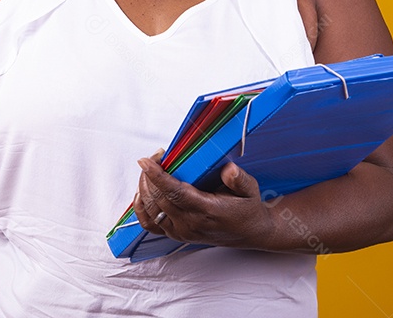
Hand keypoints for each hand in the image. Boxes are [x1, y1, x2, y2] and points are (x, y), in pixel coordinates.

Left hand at [132, 155, 274, 249]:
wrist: (251, 232)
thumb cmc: (247, 208)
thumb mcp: (250, 190)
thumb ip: (239, 180)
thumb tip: (229, 170)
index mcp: (207, 211)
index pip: (175, 193)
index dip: (157, 176)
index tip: (145, 161)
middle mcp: (190, 224)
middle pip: (158, 199)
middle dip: (150, 175)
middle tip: (155, 157)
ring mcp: (182, 231)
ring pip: (151, 210)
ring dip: (145, 188)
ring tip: (150, 170)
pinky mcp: (177, 235)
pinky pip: (150, 225)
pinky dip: (141, 209)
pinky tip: (142, 193)